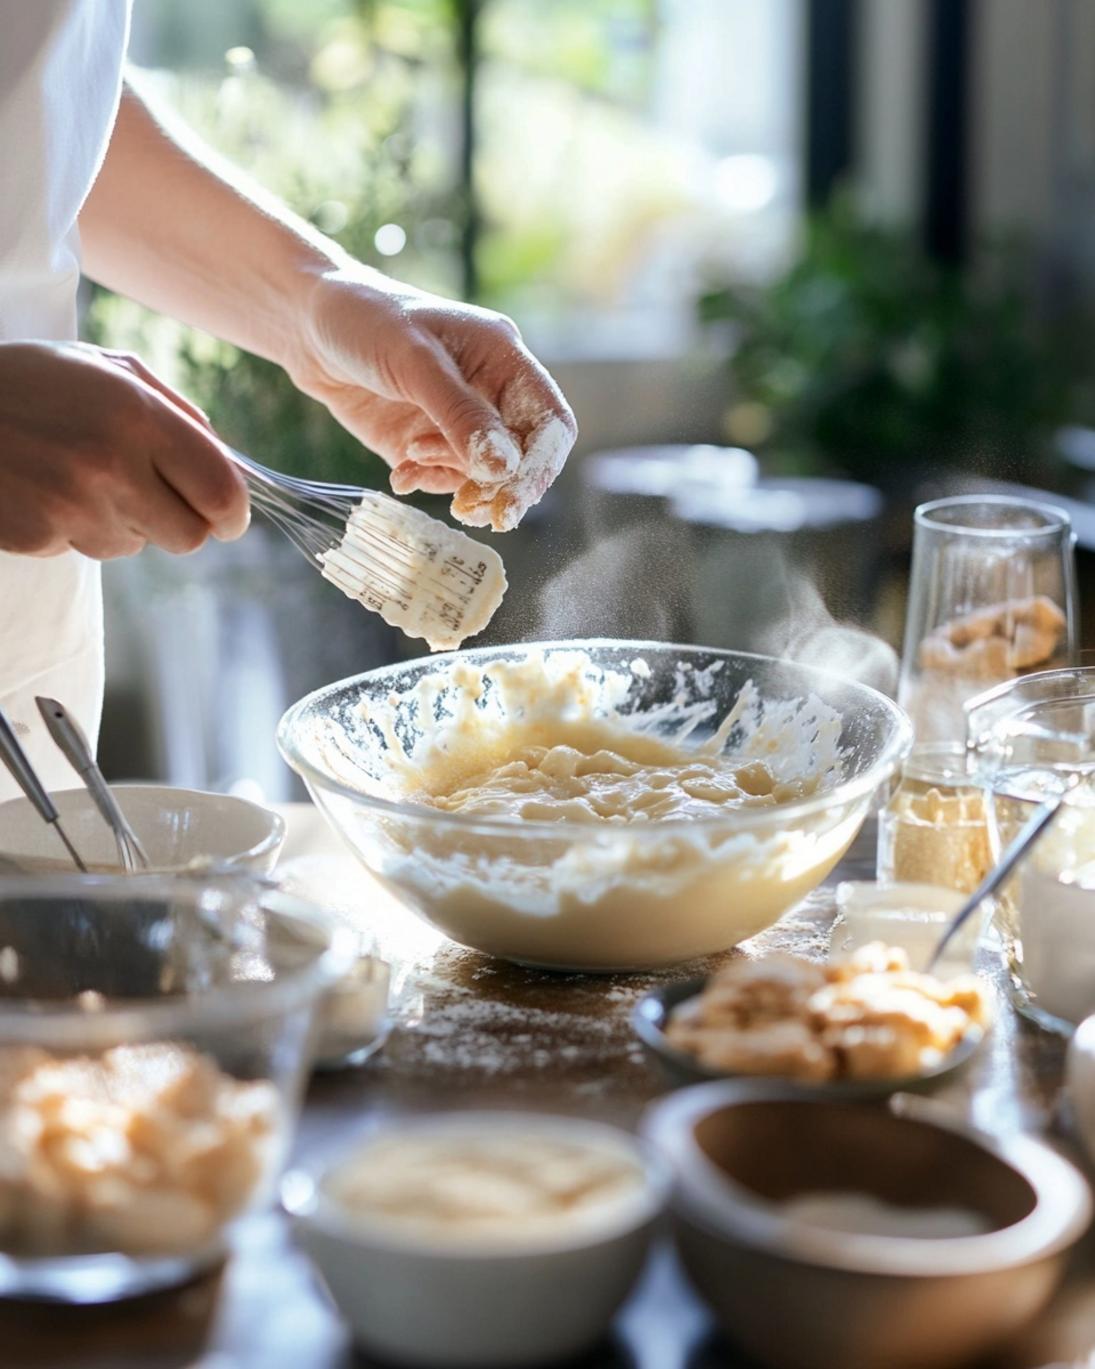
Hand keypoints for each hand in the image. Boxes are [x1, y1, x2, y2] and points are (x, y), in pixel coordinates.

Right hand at [0, 341, 248, 557]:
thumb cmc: (30, 384)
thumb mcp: (104, 368)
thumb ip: (175, 412)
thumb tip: (230, 464)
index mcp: (138, 415)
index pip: (222, 493)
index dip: (233, 513)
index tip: (228, 517)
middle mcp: (110, 464)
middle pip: (190, 537)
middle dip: (181, 523)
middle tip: (153, 497)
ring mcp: (70, 505)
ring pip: (135, 546)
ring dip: (121, 521)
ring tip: (76, 476)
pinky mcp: (36, 535)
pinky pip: (82, 548)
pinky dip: (72, 527)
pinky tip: (43, 489)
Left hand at [288, 267, 577, 530]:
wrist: (307, 324)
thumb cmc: (365, 320)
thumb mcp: (415, 363)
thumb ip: (460, 415)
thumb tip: (503, 469)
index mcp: (503, 358)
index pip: (550, 419)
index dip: (542, 461)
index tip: (514, 494)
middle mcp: (489, 393)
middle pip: (522, 457)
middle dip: (499, 485)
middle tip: (471, 508)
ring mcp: (458, 421)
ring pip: (483, 475)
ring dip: (454, 482)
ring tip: (413, 460)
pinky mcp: (425, 443)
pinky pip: (444, 479)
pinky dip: (426, 482)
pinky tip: (400, 472)